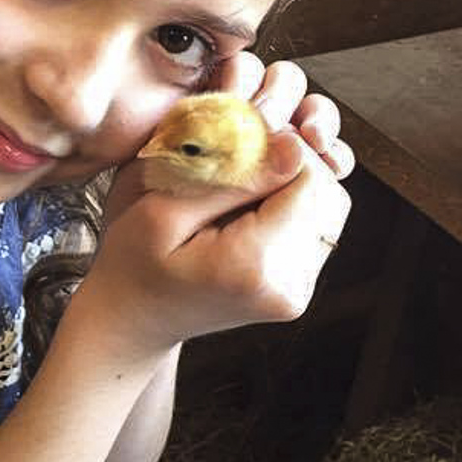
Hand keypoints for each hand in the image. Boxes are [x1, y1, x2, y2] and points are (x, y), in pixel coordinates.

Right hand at [81, 52, 352, 354]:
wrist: (131, 320)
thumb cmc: (132, 263)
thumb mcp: (162, 210)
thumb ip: (229, 179)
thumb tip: (293, 146)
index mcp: (254, 265)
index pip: (310, 181)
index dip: (284, 148)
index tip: (243, 141)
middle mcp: (289, 286)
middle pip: (329, 196)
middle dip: (293, 166)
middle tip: (242, 160)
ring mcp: (296, 293)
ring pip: (327, 210)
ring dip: (292, 186)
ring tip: (241, 186)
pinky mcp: (296, 290)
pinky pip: (314, 230)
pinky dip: (288, 208)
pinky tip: (247, 210)